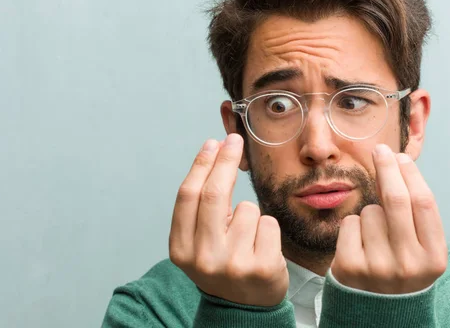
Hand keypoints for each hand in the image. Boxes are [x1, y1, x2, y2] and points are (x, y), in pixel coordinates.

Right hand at [169, 133, 288, 306]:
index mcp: (181, 250)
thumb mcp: (199, 242)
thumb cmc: (223, 264)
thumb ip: (201, 208)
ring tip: (248, 236)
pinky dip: (268, 228)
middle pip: (214, 195)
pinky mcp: (262, 267)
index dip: (201, 165)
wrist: (245, 308)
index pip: (188, 196)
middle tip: (234, 141)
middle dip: (225, 160)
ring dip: (251, 213)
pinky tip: (262, 246)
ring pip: (248, 208)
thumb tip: (214, 154)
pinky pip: (269, 223)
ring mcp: (233, 264)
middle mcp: (203, 258)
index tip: (213, 142)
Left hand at [330, 144, 446, 293]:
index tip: (400, 157)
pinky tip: (358, 246)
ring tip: (374, 239)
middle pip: (397, 200)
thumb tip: (396, 164)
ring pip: (369, 211)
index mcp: (434, 258)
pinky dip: (352, 226)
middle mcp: (409, 264)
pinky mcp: (350, 268)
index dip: (411, 174)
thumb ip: (414, 216)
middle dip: (387, 167)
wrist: (378, 311)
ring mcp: (378, 267)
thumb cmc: (401, 268)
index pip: (424, 203)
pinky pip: (349, 223)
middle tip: (380, 149)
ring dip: (370, 213)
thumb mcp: (420, 249)